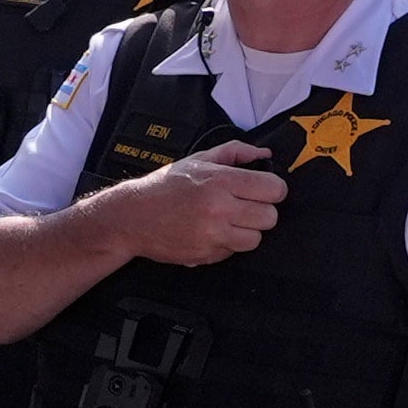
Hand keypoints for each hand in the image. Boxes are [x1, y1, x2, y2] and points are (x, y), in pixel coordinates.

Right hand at [97, 140, 284, 266]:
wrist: (133, 217)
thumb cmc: (165, 187)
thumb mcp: (199, 160)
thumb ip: (235, 153)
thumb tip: (265, 156)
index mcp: (220, 181)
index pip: (273, 189)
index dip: (272, 189)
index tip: (264, 190)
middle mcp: (219, 209)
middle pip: (270, 217)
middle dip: (261, 211)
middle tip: (245, 207)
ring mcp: (213, 235)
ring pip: (256, 239)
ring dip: (247, 231)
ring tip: (230, 221)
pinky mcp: (206, 255)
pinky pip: (234, 252)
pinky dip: (228, 244)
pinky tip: (212, 233)